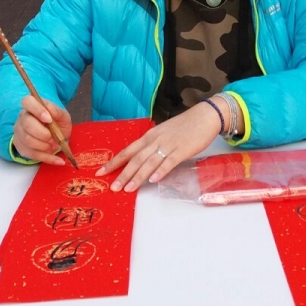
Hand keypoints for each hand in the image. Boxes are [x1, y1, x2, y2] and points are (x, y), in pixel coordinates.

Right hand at [12, 94, 72, 165]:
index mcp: (32, 106)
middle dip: (43, 134)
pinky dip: (48, 158)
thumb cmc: (57, 123)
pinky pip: (32, 154)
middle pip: (27, 124)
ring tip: (55, 146)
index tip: (49, 119)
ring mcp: (19, 133)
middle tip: (54, 138)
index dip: (37, 110)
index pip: (27, 102)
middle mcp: (22, 118)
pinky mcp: (21, 147)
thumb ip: (58, 112)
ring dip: (45, 146)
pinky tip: (58, 160)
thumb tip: (51, 112)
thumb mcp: (63, 116)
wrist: (55, 136)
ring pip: (28, 140)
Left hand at [99, 102, 224, 191]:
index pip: (128, 151)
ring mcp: (168, 145)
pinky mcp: (182, 150)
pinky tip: (154, 180)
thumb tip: (141, 160)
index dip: (114, 162)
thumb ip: (152, 145)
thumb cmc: (184, 126)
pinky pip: (169, 161)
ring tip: (128, 189)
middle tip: (113, 187)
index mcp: (149, 136)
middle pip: (136, 159)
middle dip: (123, 174)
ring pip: (149, 162)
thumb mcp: (163, 133)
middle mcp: (155, 140)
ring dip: (138, 176)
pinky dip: (161, 171)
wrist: (204, 116)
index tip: (101, 172)